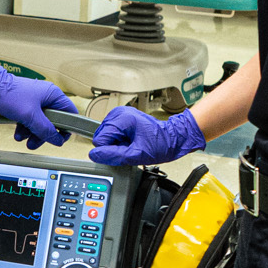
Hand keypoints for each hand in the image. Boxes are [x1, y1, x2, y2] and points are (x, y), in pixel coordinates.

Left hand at [0, 64, 73, 148]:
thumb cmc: (9, 95)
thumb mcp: (30, 116)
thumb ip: (45, 129)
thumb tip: (57, 139)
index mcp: (53, 94)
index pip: (69, 113)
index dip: (66, 128)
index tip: (60, 139)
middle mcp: (46, 96)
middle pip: (53, 121)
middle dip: (44, 134)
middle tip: (36, 143)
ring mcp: (35, 100)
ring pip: (40, 122)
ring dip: (32, 133)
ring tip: (22, 139)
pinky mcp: (25, 104)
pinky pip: (30, 119)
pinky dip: (25, 127)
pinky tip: (18, 134)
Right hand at [85, 105, 204, 166]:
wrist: (172, 138)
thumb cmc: (160, 145)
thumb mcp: (136, 155)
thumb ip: (113, 155)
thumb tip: (94, 155)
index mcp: (122, 118)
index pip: (99, 140)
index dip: (110, 150)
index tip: (126, 149)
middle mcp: (119, 112)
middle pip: (101, 136)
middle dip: (113, 145)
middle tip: (130, 146)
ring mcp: (119, 113)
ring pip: (104, 135)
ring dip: (116, 142)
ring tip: (132, 142)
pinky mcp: (121, 116)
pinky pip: (110, 132)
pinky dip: (119, 139)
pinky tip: (130, 139)